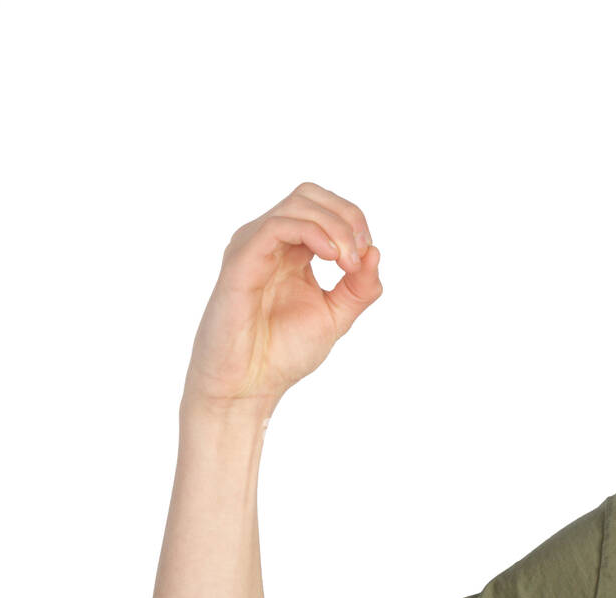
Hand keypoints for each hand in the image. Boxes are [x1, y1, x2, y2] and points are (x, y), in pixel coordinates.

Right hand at [183, 182, 381, 410]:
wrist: (248, 385)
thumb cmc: (282, 353)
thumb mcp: (336, 316)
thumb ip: (359, 288)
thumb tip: (375, 252)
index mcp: (291, 251)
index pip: (323, 207)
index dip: (352, 222)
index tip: (365, 260)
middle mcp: (268, 242)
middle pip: (310, 195)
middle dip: (346, 217)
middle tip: (357, 257)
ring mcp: (252, 248)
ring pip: (297, 206)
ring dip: (335, 227)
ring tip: (348, 264)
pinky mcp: (240, 262)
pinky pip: (276, 227)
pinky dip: (311, 233)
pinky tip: (332, 258)